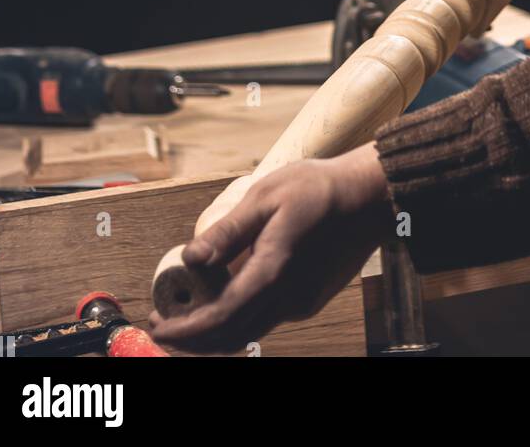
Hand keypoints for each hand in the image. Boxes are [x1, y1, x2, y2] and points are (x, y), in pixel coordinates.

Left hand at [148, 143, 395, 354]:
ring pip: (249, 331)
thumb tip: (191, 256)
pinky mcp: (310, 298)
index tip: (158, 324)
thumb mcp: (266, 195)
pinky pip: (266, 318)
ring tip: (186, 314)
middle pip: (231, 337)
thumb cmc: (320, 188)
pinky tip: (223, 297)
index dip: (185, 330)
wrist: (371, 196)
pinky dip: (237, 318)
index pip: (220, 319)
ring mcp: (302, 302)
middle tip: (163, 326)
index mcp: (274, 273)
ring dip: (214, 332)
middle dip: (193, 341)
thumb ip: (228, 231)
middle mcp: (289, 298)